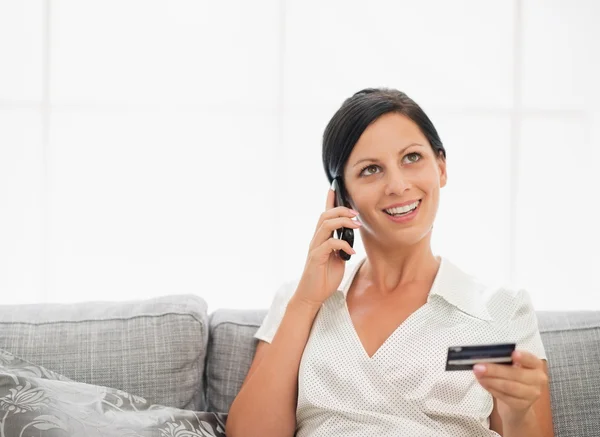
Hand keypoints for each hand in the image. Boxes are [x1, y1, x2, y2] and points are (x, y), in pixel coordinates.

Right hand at [294, 186, 361, 307]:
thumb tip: (349, 238)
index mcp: (321, 239)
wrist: (312, 296)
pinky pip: (329, 244)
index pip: (324, 215)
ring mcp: (314, 248)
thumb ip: (341, 247)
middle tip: (356, 214)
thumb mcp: (337, 259)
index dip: (329, 201)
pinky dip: (343, 245)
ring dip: (342, 222)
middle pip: (325, 215)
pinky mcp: (316, 258)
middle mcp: (316, 240)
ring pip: (325, 225)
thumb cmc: (324, 278)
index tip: (334, 188)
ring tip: (355, 226)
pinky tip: (351, 253)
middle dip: (341, 210)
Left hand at [473, 350, 547, 424]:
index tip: (513, 354)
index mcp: (536, 364)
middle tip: (478, 367)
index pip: (531, 359)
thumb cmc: (512, 377)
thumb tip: (484, 358)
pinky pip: (505, 397)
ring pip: (509, 387)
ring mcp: (533, 394)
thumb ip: (502, 361)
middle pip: (515, 374)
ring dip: (490, 380)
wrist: (517, 401)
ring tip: (478, 375)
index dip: (523, 357)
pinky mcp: (523, 405)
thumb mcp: (511, 366)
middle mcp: (538, 379)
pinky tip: (483, 383)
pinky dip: (492, 389)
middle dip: (495, 370)